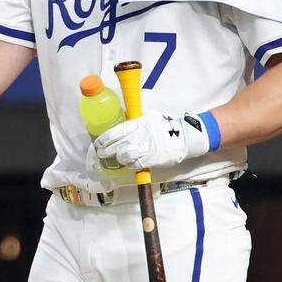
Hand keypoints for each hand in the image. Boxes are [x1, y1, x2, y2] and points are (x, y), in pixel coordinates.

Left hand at [93, 111, 213, 171]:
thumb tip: (123, 126)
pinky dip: (129, 164)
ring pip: (123, 156)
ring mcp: (144, 149)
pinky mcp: (150, 160)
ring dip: (117, 158)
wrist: (183, 136)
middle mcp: (138, 136)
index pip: (113, 133)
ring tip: (115, 159)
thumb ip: (135, 122)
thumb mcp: (148, 117)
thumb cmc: (165, 126)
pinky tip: (127, 163)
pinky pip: (134, 164)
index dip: (103, 140)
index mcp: (136, 124)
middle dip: (105, 151)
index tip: (98, 143)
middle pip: (115, 145)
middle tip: (101, 154)